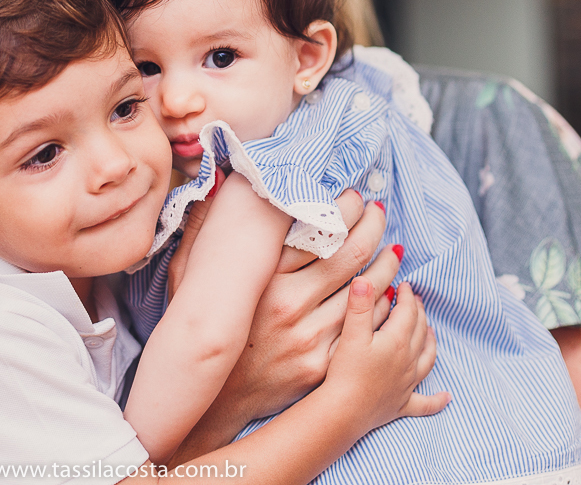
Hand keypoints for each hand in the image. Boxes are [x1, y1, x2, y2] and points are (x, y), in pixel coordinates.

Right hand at [169, 192, 403, 460]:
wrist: (213, 397)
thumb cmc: (207, 328)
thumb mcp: (189, 275)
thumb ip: (204, 228)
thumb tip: (223, 183)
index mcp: (261, 279)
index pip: (316, 231)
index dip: (343, 208)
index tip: (353, 196)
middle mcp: (287, 305)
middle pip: (349, 255)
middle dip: (372, 227)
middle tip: (380, 213)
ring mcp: (308, 337)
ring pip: (365, 290)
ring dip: (384, 264)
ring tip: (391, 248)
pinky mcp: (321, 364)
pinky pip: (363, 326)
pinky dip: (380, 304)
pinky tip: (385, 290)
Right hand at [326, 278, 448, 428]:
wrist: (344, 411)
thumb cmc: (346, 373)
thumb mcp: (350, 334)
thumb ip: (359, 305)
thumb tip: (364, 279)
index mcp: (397, 342)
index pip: (408, 312)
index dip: (407, 296)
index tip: (403, 285)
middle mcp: (408, 361)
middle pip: (420, 331)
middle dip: (419, 313)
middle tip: (415, 301)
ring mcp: (407, 384)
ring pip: (428, 359)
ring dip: (430, 343)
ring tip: (430, 332)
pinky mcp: (402, 404)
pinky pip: (425, 402)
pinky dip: (437, 399)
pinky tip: (447, 397)